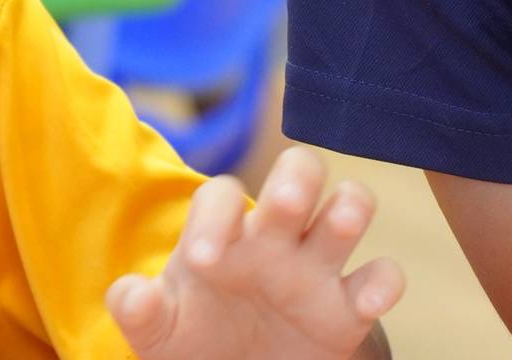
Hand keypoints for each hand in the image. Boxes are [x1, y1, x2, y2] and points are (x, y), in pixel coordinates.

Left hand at [107, 147, 403, 359]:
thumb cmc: (194, 342)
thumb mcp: (159, 331)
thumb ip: (140, 311)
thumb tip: (128, 294)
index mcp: (225, 233)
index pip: (221, 193)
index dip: (215, 215)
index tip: (203, 260)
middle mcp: (275, 236)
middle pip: (300, 170)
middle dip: (297, 177)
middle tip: (285, 204)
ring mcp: (316, 265)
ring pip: (350, 204)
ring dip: (350, 206)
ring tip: (336, 228)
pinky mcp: (350, 306)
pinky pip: (382, 275)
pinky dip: (382, 283)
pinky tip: (365, 303)